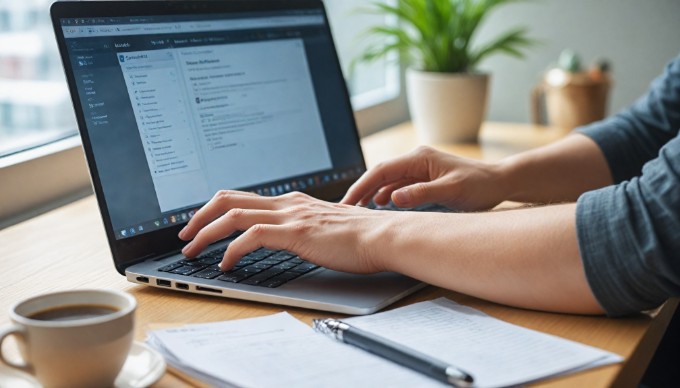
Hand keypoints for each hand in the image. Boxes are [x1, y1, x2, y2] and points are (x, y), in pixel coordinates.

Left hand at [179, 190, 399, 272]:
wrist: (383, 236)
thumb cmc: (360, 238)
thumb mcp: (324, 228)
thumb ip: (303, 228)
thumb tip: (286, 239)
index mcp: (292, 201)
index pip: (243, 197)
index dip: (214, 209)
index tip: (200, 224)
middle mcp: (287, 203)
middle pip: (228, 199)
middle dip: (199, 217)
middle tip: (185, 235)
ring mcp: (290, 216)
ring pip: (233, 215)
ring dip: (206, 233)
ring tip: (192, 251)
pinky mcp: (296, 232)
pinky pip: (251, 237)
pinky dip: (232, 250)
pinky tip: (226, 265)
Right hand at [341, 146, 506, 210]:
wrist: (500, 182)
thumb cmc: (480, 186)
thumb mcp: (452, 192)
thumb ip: (422, 194)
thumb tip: (393, 199)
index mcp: (419, 158)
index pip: (381, 171)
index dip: (361, 186)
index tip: (347, 202)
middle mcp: (416, 160)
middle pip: (380, 174)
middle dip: (361, 190)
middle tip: (344, 208)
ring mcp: (420, 168)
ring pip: (387, 180)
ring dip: (371, 193)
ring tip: (357, 210)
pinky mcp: (424, 178)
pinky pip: (397, 185)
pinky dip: (385, 195)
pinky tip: (380, 206)